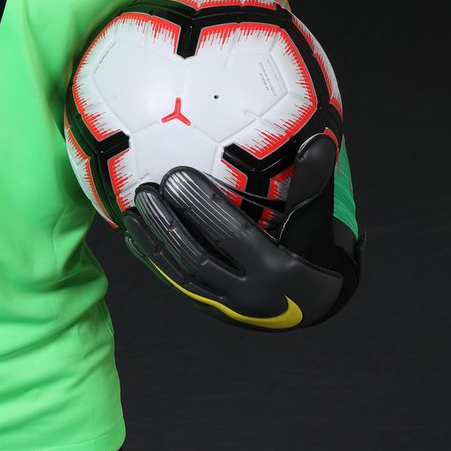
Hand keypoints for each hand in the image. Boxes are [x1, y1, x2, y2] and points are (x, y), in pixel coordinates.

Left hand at [123, 135, 359, 329]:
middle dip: (167, 223)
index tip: (175, 174)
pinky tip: (133, 236)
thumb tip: (319, 138)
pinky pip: (178, 285)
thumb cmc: (315, 249)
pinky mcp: (212, 312)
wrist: (316, 304)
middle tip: (144, 190)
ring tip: (130, 210)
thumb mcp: (318, 218)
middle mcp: (249, 295)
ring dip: (153, 243)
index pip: (232, 234)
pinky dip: (154, 261)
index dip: (202, 205)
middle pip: (198, 256)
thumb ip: (313, 180)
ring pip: (181, 274)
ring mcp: (228, 309)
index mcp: (277, 270)